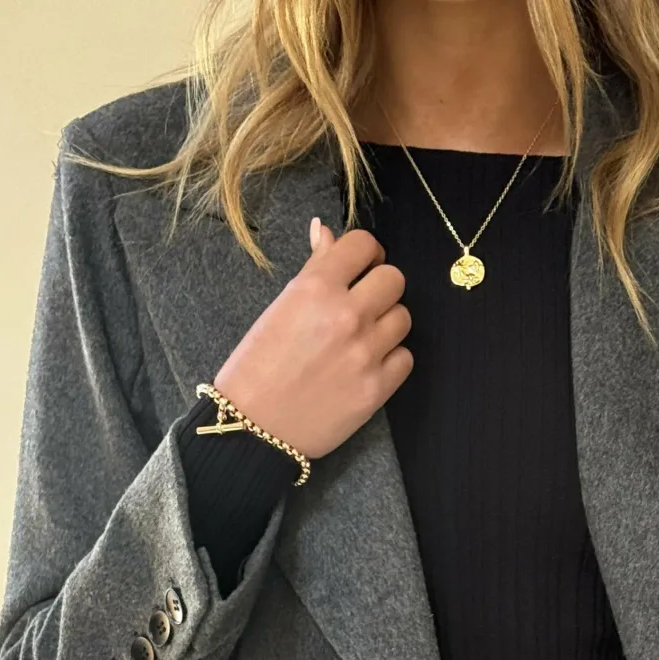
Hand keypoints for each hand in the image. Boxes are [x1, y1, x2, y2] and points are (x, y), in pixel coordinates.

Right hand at [213, 218, 411, 460]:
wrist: (253, 428)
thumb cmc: (256, 366)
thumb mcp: (279, 307)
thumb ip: (313, 269)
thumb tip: (325, 231)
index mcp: (316, 288)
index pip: (364, 245)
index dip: (365, 253)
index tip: (360, 267)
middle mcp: (346, 316)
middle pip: (394, 279)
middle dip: (380, 287)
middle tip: (363, 304)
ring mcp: (365, 354)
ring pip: (403, 318)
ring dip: (386, 324)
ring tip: (362, 338)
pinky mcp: (376, 389)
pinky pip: (405, 358)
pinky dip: (391, 359)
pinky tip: (367, 365)